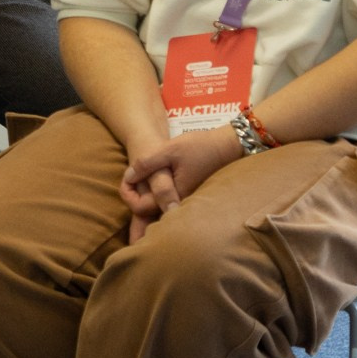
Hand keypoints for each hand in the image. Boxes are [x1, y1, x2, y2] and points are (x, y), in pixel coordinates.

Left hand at [118, 128, 241, 242]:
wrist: (228, 146)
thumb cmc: (201, 146)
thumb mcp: (170, 149)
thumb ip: (148, 163)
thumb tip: (129, 177)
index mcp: (174, 198)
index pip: (141, 208)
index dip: (128, 193)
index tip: (128, 176)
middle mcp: (180, 206)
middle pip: (147, 211)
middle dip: (134, 195)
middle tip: (130, 176)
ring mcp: (186, 203)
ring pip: (156, 205)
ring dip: (145, 193)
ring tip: (139, 175)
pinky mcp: (188, 196)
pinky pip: (166, 199)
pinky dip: (156, 191)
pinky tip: (153, 177)